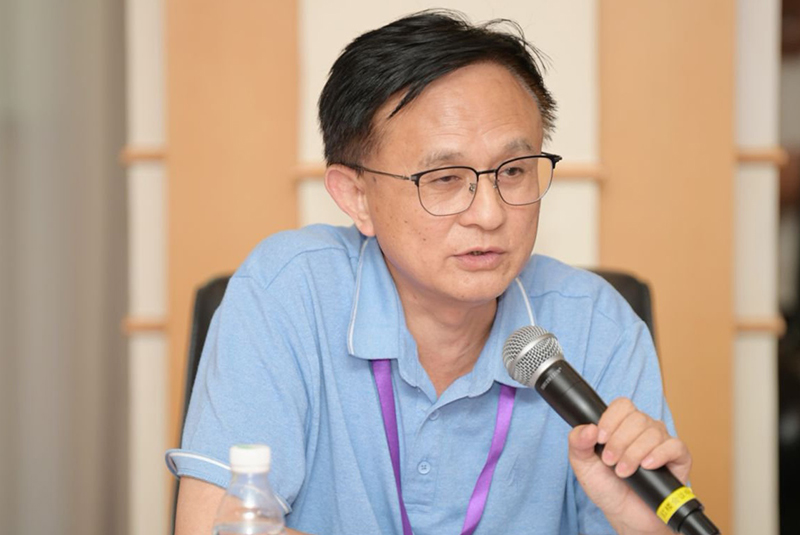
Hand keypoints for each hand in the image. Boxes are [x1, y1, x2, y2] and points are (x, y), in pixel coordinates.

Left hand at [568, 398, 691, 534]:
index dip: (610, 419)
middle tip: (610, 462)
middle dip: (619, 442)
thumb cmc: (607, 487)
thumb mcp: (583, 465)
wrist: (626, 515)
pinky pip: (674, 446)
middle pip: (636, 418)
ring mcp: (662, 442)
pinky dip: (659, 454)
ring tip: (624, 472)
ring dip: (634, 453)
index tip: (600, 439)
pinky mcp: (679, 458)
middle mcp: (644, 429)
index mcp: (622, 425)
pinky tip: (647, 466)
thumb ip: (577, 442)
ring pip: (653, 432)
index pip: (622, 405)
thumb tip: (588, 428)